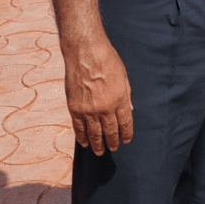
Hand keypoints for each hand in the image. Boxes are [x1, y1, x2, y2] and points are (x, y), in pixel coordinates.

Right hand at [63, 37, 133, 153]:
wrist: (85, 51)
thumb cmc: (107, 60)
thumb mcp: (124, 76)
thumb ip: (127, 95)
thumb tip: (130, 110)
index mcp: (119, 100)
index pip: (125, 123)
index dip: (126, 134)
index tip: (126, 140)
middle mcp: (104, 108)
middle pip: (110, 132)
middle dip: (113, 142)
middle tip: (114, 148)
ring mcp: (88, 110)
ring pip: (94, 133)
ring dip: (97, 144)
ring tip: (99, 151)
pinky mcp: (75, 108)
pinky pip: (78, 127)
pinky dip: (82, 136)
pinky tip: (85, 142)